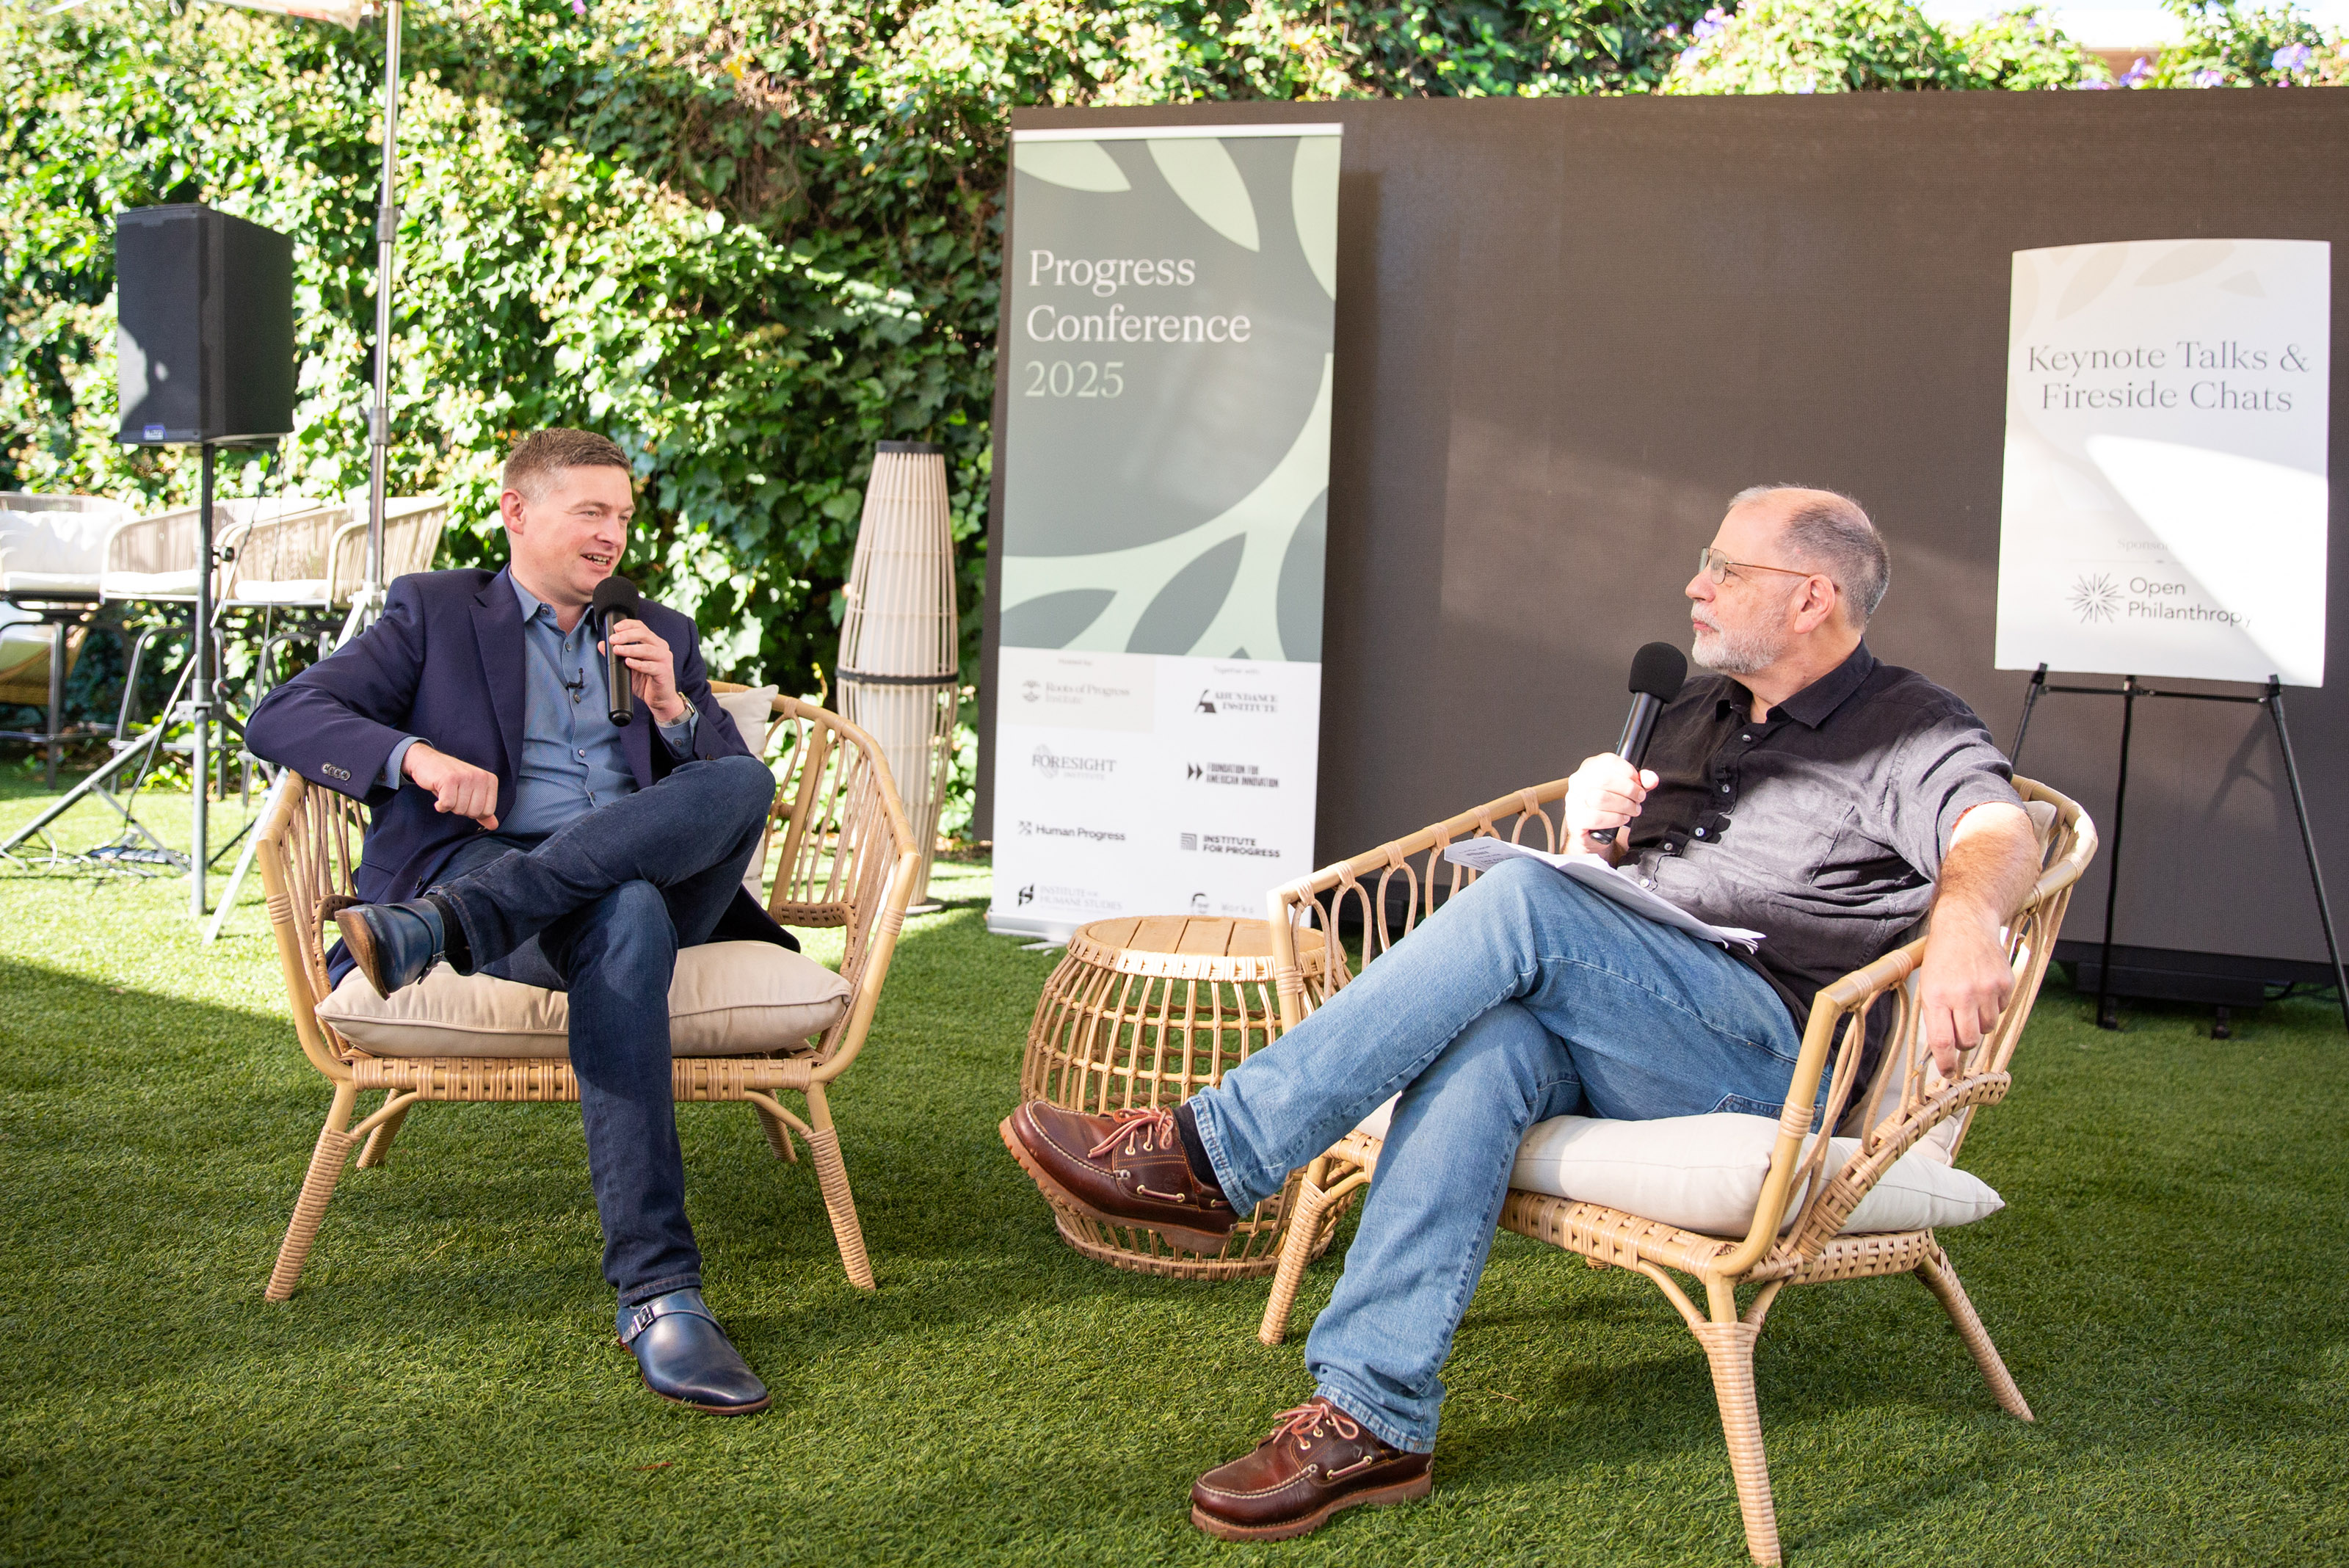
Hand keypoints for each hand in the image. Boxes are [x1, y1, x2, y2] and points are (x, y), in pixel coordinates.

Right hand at [402, 742, 498, 830]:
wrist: (427, 761)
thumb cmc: (450, 779)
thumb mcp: (470, 792)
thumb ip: (483, 809)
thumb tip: (493, 826)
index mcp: (490, 780)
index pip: (488, 811)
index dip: (473, 811)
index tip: (464, 799)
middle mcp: (480, 776)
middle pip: (474, 812)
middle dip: (460, 809)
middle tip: (453, 795)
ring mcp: (465, 776)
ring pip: (460, 810)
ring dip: (449, 806)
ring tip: (446, 792)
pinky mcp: (449, 779)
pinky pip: (447, 805)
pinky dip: (440, 805)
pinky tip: (439, 794)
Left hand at [601, 616, 684, 724]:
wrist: (660, 700)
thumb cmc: (646, 682)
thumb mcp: (628, 666)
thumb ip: (617, 655)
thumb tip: (601, 645)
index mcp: (653, 643)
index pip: (641, 627)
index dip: (628, 624)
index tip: (615, 628)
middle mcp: (661, 647)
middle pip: (644, 634)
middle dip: (626, 635)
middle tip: (612, 639)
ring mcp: (664, 659)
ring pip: (647, 649)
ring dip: (630, 649)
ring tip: (617, 650)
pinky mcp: (664, 672)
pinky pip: (650, 666)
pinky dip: (638, 664)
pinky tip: (628, 662)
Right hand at [1565, 752, 1657, 856]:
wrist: (1592, 830)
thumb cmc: (1608, 806)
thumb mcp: (1626, 789)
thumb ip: (1640, 781)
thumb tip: (1651, 779)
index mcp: (1590, 767)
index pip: (1608, 761)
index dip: (1628, 771)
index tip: (1639, 782)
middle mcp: (1579, 781)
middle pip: (1605, 779)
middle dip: (1629, 790)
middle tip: (1639, 798)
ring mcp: (1574, 800)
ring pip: (1601, 799)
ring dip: (1624, 806)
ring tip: (1632, 810)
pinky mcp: (1575, 819)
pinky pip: (1597, 817)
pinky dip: (1615, 819)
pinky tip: (1622, 818)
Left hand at [1915, 915, 2014, 1076]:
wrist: (1965, 923)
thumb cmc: (1942, 956)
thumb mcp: (1928, 985)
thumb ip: (1935, 1015)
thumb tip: (1941, 1050)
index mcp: (1936, 996)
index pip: (1942, 1042)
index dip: (1946, 1064)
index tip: (1948, 1072)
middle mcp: (1962, 995)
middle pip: (1968, 1040)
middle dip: (1963, 1042)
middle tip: (1959, 1029)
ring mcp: (1986, 989)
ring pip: (1987, 1028)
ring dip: (1979, 1022)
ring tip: (1970, 1000)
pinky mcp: (2005, 983)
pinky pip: (2001, 1010)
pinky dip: (1993, 1005)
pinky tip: (1984, 987)